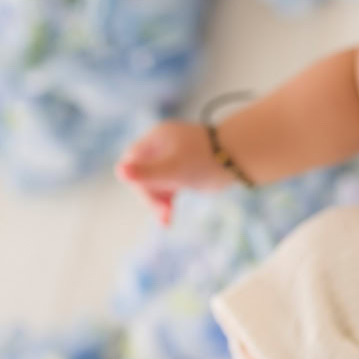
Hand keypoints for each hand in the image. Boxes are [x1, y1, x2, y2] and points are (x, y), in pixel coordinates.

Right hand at [115, 120, 239, 225]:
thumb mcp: (173, 169)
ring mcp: (172, 159)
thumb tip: (119, 170)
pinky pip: (166, 189)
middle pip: (142, 175)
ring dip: (158, 202)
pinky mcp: (182, 172)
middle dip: (151, 195)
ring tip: (166, 218)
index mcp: (156, 138)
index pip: (131, 162)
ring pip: (154, 185)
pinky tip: (167, 219)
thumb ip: (147, 173)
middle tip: (164, 212)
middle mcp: (161, 146)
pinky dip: (166, 203)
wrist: (239, 160)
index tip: (152, 196)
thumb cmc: (206, 160)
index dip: (137, 181)